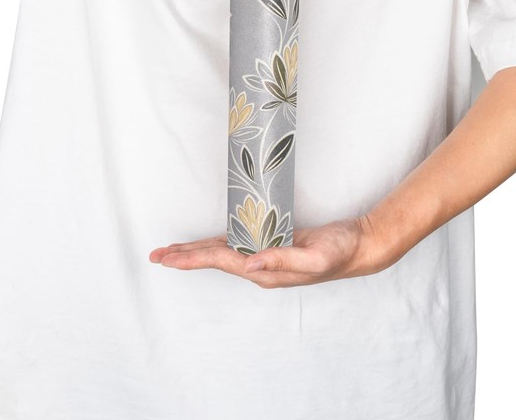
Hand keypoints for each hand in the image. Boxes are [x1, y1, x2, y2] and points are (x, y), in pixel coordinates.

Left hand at [148, 215, 393, 288]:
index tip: (168, 257)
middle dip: (185, 257)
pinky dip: (217, 244)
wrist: (358, 248)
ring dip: (197, 252)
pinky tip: (209, 244)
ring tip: (172, 251)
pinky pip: (237, 245)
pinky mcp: (272, 245)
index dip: (193, 258)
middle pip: (215, 260)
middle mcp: (261, 267)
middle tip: (157, 255)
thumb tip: (250, 263)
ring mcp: (265, 257)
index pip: (221, 261)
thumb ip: (283, 260)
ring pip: (223, 253)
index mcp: (266, 270)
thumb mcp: (314, 256)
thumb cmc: (339, 251)